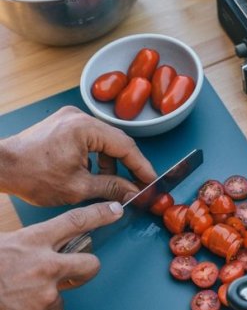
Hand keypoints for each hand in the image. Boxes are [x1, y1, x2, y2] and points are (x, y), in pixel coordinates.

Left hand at [0, 106, 155, 205]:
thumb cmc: (32, 175)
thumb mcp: (77, 187)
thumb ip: (111, 187)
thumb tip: (133, 192)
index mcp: (86, 129)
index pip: (126, 146)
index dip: (142, 166)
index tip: (152, 181)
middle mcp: (80, 117)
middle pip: (116, 141)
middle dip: (128, 164)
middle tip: (138, 184)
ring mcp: (71, 117)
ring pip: (104, 139)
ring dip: (111, 160)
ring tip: (112, 183)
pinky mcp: (63, 123)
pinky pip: (90, 137)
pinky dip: (97, 154)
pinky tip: (93, 172)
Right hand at [0, 201, 122, 309]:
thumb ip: (18, 242)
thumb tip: (27, 241)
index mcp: (31, 242)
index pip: (75, 221)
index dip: (99, 214)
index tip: (115, 211)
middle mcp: (44, 267)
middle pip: (90, 265)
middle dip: (87, 267)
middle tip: (77, 270)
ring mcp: (43, 297)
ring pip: (59, 298)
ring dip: (43, 299)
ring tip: (13, 296)